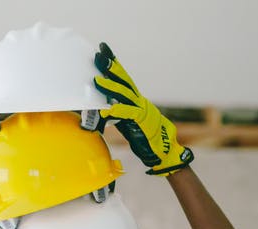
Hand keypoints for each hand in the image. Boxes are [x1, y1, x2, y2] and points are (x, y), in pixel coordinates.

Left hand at [94, 43, 192, 175]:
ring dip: (110, 87)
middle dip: (111, 67)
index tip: (103, 50)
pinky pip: (129, 114)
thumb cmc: (142, 137)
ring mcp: (141, 109)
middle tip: (99, 55)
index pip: (122, 78)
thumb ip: (114, 115)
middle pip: (123, 80)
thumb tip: (98, 112)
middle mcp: (138, 100)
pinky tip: (108, 109)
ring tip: (97, 81)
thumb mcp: (125, 123)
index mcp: (134, 99)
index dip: (114, 64)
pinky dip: (118, 111)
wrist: (161, 151)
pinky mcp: (142, 122)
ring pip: (124, 94)